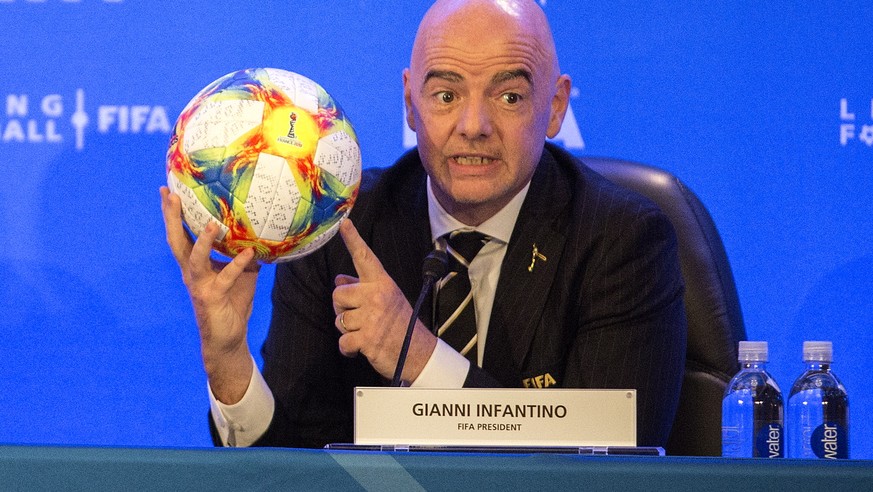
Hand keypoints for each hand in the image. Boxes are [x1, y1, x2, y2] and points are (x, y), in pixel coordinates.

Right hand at [160, 186, 259, 403]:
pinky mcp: (212, 299)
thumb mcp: (241, 272)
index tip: (168, 190)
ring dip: (204, 242)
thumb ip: (244, 252)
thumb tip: (261, 230)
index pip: (181, 234)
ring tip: (212, 224)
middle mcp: (191, 273)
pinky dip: (237, 266)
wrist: (229, 338)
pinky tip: (249, 254)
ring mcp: (200, 286)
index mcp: (194, 264)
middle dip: (173, 219)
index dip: (173, 214)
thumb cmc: (233, 302)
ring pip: (196, 260)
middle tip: (172, 195)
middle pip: (177, 242)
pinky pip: (226, 279)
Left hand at [332, 219, 436, 381]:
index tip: (344, 223)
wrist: (419, 353)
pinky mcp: (367, 338)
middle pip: (338, 294)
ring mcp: (372, 317)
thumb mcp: (387, 300)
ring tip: (366, 332)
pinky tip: (362, 348)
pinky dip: (349, 348)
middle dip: (342, 308)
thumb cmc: (401, 325)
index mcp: (382, 284)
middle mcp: (377, 296)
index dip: (353, 240)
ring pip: (339, 319)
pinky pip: (343, 341)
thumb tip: (339, 279)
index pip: (364, 258)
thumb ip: (363, 288)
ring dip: (347, 330)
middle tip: (360, 318)